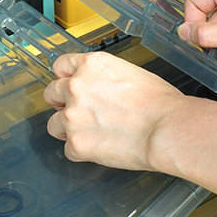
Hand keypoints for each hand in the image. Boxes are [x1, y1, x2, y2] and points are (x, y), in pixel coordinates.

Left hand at [44, 50, 185, 171]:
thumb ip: (103, 78)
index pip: (60, 66)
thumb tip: (98, 88)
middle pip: (50, 93)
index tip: (69, 85)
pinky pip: (68, 149)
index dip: (66, 78)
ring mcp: (73, 116)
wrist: (166, 128)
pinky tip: (99, 147)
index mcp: (90, 65)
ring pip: (53, 124)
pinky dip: (81, 151)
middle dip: (61, 103)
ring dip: (67, 129)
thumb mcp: (128, 72)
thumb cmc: (158, 102)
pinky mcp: (76, 144)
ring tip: (89, 133)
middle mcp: (75, 87)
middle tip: (78, 111)